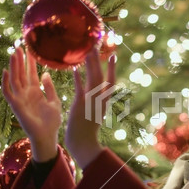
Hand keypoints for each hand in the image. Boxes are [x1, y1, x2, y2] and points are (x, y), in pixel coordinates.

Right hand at [2, 47, 61, 161]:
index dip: (31, 62)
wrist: (48, 136)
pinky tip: (6, 71)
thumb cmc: (52, 121)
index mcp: (36, 91)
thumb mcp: (54, 101)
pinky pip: (8, 92)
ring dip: (13, 66)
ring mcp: (20, 99)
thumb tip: (46, 73)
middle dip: (20, 60)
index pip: (32, 73)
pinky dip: (6, 82)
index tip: (30, 49)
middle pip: (22, 73)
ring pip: (14, 79)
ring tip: (13, 52)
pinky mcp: (16, 106)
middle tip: (19, 45)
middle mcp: (26, 93)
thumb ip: (50, 88)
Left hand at [65, 48, 114, 168]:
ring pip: (93, 78)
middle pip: (103, 75)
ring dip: (91, 64)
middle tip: (98, 45)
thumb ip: (96, 104)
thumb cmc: (87, 131)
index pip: (111, 81)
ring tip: (89, 50)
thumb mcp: (95, 115)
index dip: (112, 68)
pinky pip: (80, 88)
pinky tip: (74, 68)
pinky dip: (78, 78)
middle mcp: (101, 99)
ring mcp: (91, 101)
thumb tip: (97, 96)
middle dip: (100, 60)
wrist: (84, 144)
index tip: (113, 55)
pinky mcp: (81, 105)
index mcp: (105, 102)